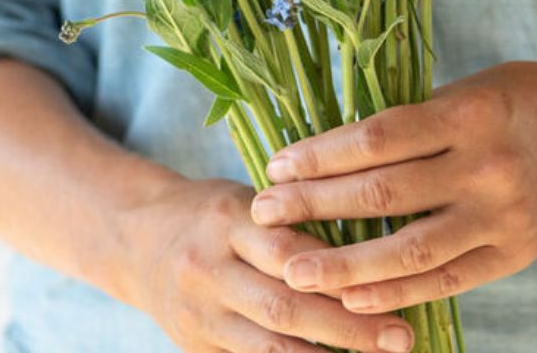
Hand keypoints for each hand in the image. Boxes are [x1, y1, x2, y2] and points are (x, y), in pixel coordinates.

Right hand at [122, 176, 415, 351]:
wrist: (135, 239)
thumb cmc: (208, 212)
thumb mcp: (242, 199)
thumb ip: (289, 224)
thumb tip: (366, 249)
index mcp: (224, 218)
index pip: (288, 248)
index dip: (339, 269)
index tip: (392, 279)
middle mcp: (207, 268)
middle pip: (284, 306)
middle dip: (347, 327)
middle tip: (401, 336)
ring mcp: (198, 314)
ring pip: (268, 347)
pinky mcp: (193, 348)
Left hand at [250, 60, 536, 313]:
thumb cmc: (521, 98)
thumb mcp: (467, 89)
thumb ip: (412, 120)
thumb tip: (335, 148)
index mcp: (467, 114)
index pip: (377, 138)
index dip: (321, 154)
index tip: (276, 164)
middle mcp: (485, 167)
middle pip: (383, 193)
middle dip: (315, 205)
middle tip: (263, 214)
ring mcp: (502, 218)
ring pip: (410, 249)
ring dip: (345, 265)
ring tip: (293, 269)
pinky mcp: (513, 255)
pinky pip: (445, 280)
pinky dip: (397, 292)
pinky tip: (353, 299)